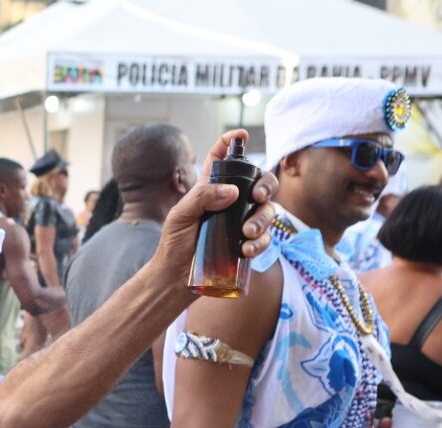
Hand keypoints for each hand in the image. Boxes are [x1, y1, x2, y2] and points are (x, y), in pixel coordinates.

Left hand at [158, 129, 278, 276]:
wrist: (175, 278)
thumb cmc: (174, 243)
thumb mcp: (180, 215)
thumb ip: (202, 197)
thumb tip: (234, 192)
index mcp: (210, 189)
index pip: (221, 159)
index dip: (230, 143)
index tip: (240, 135)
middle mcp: (230, 203)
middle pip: (259, 183)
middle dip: (266, 185)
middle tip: (258, 197)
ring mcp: (240, 223)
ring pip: (267, 211)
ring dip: (263, 219)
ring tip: (247, 233)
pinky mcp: (247, 245)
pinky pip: (265, 239)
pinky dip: (260, 242)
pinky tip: (247, 250)